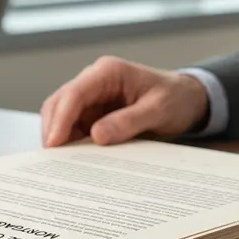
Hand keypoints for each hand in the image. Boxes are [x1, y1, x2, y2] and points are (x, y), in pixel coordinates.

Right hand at [40, 56, 209, 147]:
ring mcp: (92, 98)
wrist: (186, 100)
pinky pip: (74, 129)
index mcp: (108, 72)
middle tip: (52, 162)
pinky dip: (71, 145)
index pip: (74, 93)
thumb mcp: (158, 110)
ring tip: (61, 166)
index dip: (60, 119)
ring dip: (60, 139)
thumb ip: (128, 121)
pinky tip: (74, 163)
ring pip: (61, 117)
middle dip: (53, 130)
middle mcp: (94, 82)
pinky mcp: (93, 114)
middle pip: (59, 104)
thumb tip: (96, 136)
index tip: (54, 144)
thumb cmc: (175, 99)